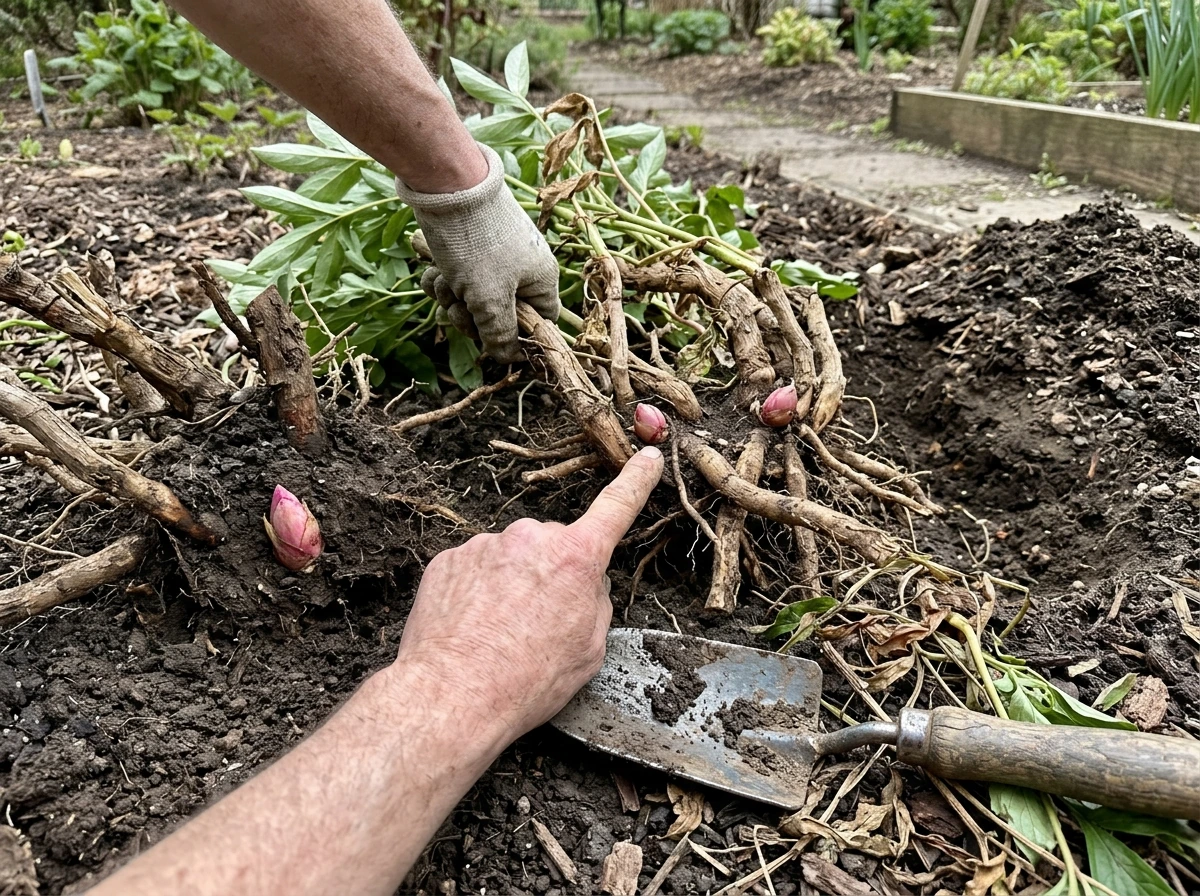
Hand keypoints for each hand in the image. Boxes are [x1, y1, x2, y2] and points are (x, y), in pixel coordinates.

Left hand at [395, 446, 663, 740]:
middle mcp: (531, 538)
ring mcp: (486, 545)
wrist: (453, 695)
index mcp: (577, 559)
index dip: (636, 480)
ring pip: (511, 558)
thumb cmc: (526, 681)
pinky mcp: (449, 559)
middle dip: (552, 574)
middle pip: (553, 546)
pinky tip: (473, 627)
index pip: (616, 507)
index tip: (647, 457)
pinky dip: (477, 593)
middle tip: (539, 623)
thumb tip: (586, 584)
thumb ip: (595, 603)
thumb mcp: (588, 650)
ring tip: (500, 633)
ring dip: (511, 585)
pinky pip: (474, 569)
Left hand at [396, 144, 559, 362]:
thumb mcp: (489, 298)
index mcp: (540, 280)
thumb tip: (510, 358)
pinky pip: (457, 278)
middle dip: (472, 317)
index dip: (516, 340)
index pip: (539, 325)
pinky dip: (442, 279)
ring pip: (473, 298)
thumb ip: (500, 334)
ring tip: (443, 282)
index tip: (492, 345)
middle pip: (500, 316)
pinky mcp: (469, 247)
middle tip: (459, 309)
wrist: (446, 184)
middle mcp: (522, 269)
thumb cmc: (476, 243)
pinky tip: (432, 270)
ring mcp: (495, 257)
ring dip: (452, 298)